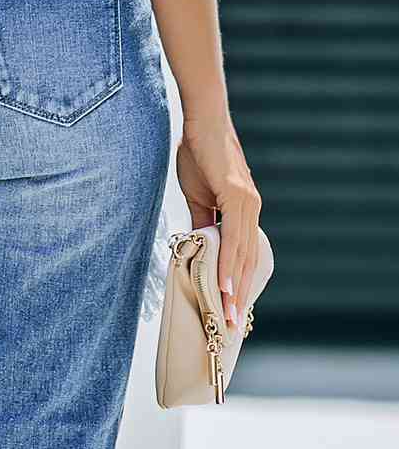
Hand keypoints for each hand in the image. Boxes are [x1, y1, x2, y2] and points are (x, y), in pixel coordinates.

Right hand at [176, 114, 261, 331]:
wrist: (200, 123)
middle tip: (229, 325)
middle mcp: (251, 209)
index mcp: (242, 211)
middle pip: (247, 261)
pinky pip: (232, 238)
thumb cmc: (197, 154)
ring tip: (226, 314)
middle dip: (238, 296)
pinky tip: (224, 284)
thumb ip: (202, 223)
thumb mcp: (197, 197)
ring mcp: (247, 203)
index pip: (242, 255)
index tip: (228, 309)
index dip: (237, 283)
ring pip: (242, 255)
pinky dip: (228, 263)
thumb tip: (199, 248)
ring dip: (234, 287)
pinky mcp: (237, 196)